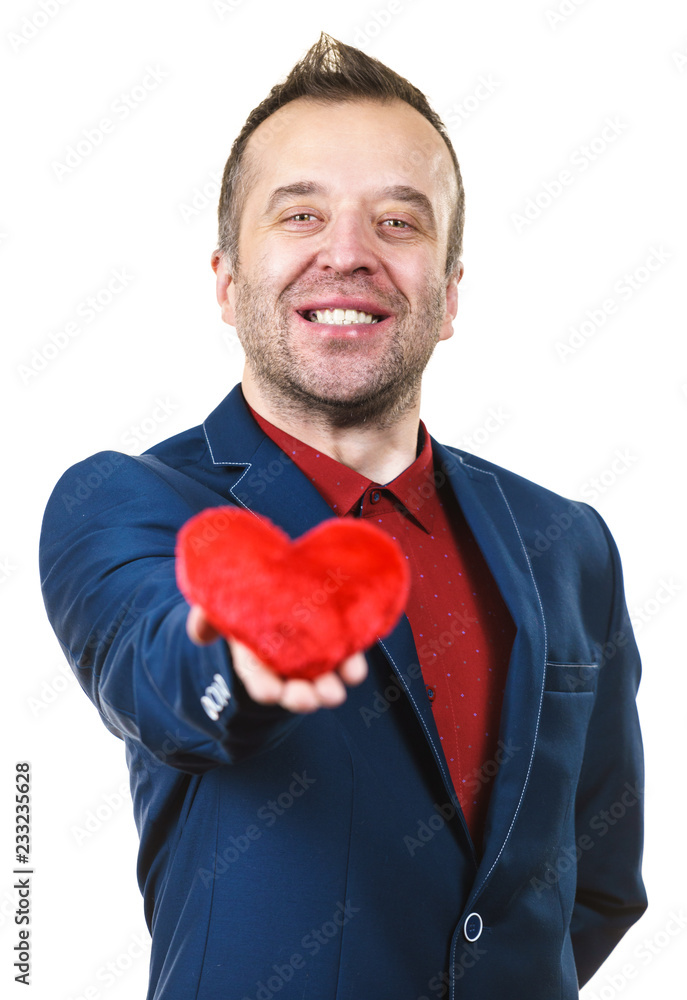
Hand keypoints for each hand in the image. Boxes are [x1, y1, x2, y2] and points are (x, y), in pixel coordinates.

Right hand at [186, 605, 367, 712]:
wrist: (282, 580)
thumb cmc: (248, 596)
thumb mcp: (223, 600)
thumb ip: (208, 613)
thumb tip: (198, 632)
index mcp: (258, 657)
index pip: (259, 680)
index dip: (265, 688)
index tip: (271, 693)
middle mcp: (288, 664)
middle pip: (293, 689)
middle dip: (300, 697)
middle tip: (307, 699)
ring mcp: (315, 656)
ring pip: (324, 681)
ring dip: (329, 690)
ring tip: (335, 693)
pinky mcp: (339, 642)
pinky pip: (348, 658)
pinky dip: (352, 665)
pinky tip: (355, 666)